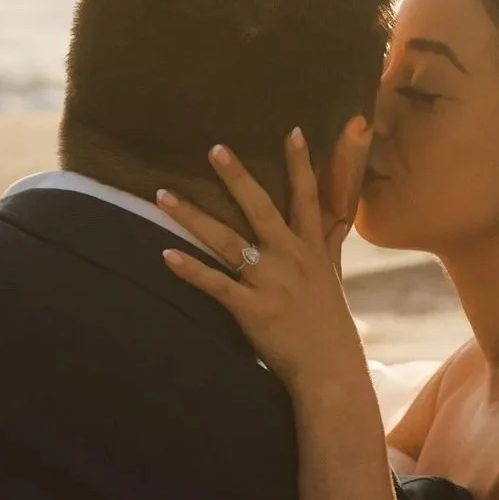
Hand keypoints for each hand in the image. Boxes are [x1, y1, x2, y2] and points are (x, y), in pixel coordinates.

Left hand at [159, 126, 373, 405]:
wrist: (330, 368)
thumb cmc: (330, 323)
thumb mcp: (332, 275)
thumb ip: (327, 242)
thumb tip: (335, 218)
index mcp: (310, 248)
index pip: (307, 197)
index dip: (302, 164)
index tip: (293, 131)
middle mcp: (290, 257)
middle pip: (260, 208)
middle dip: (237, 177)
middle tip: (214, 147)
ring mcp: (269, 281)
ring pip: (226, 240)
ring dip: (192, 216)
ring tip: (162, 195)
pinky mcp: (252, 308)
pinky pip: (215, 284)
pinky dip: (190, 270)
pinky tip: (165, 256)